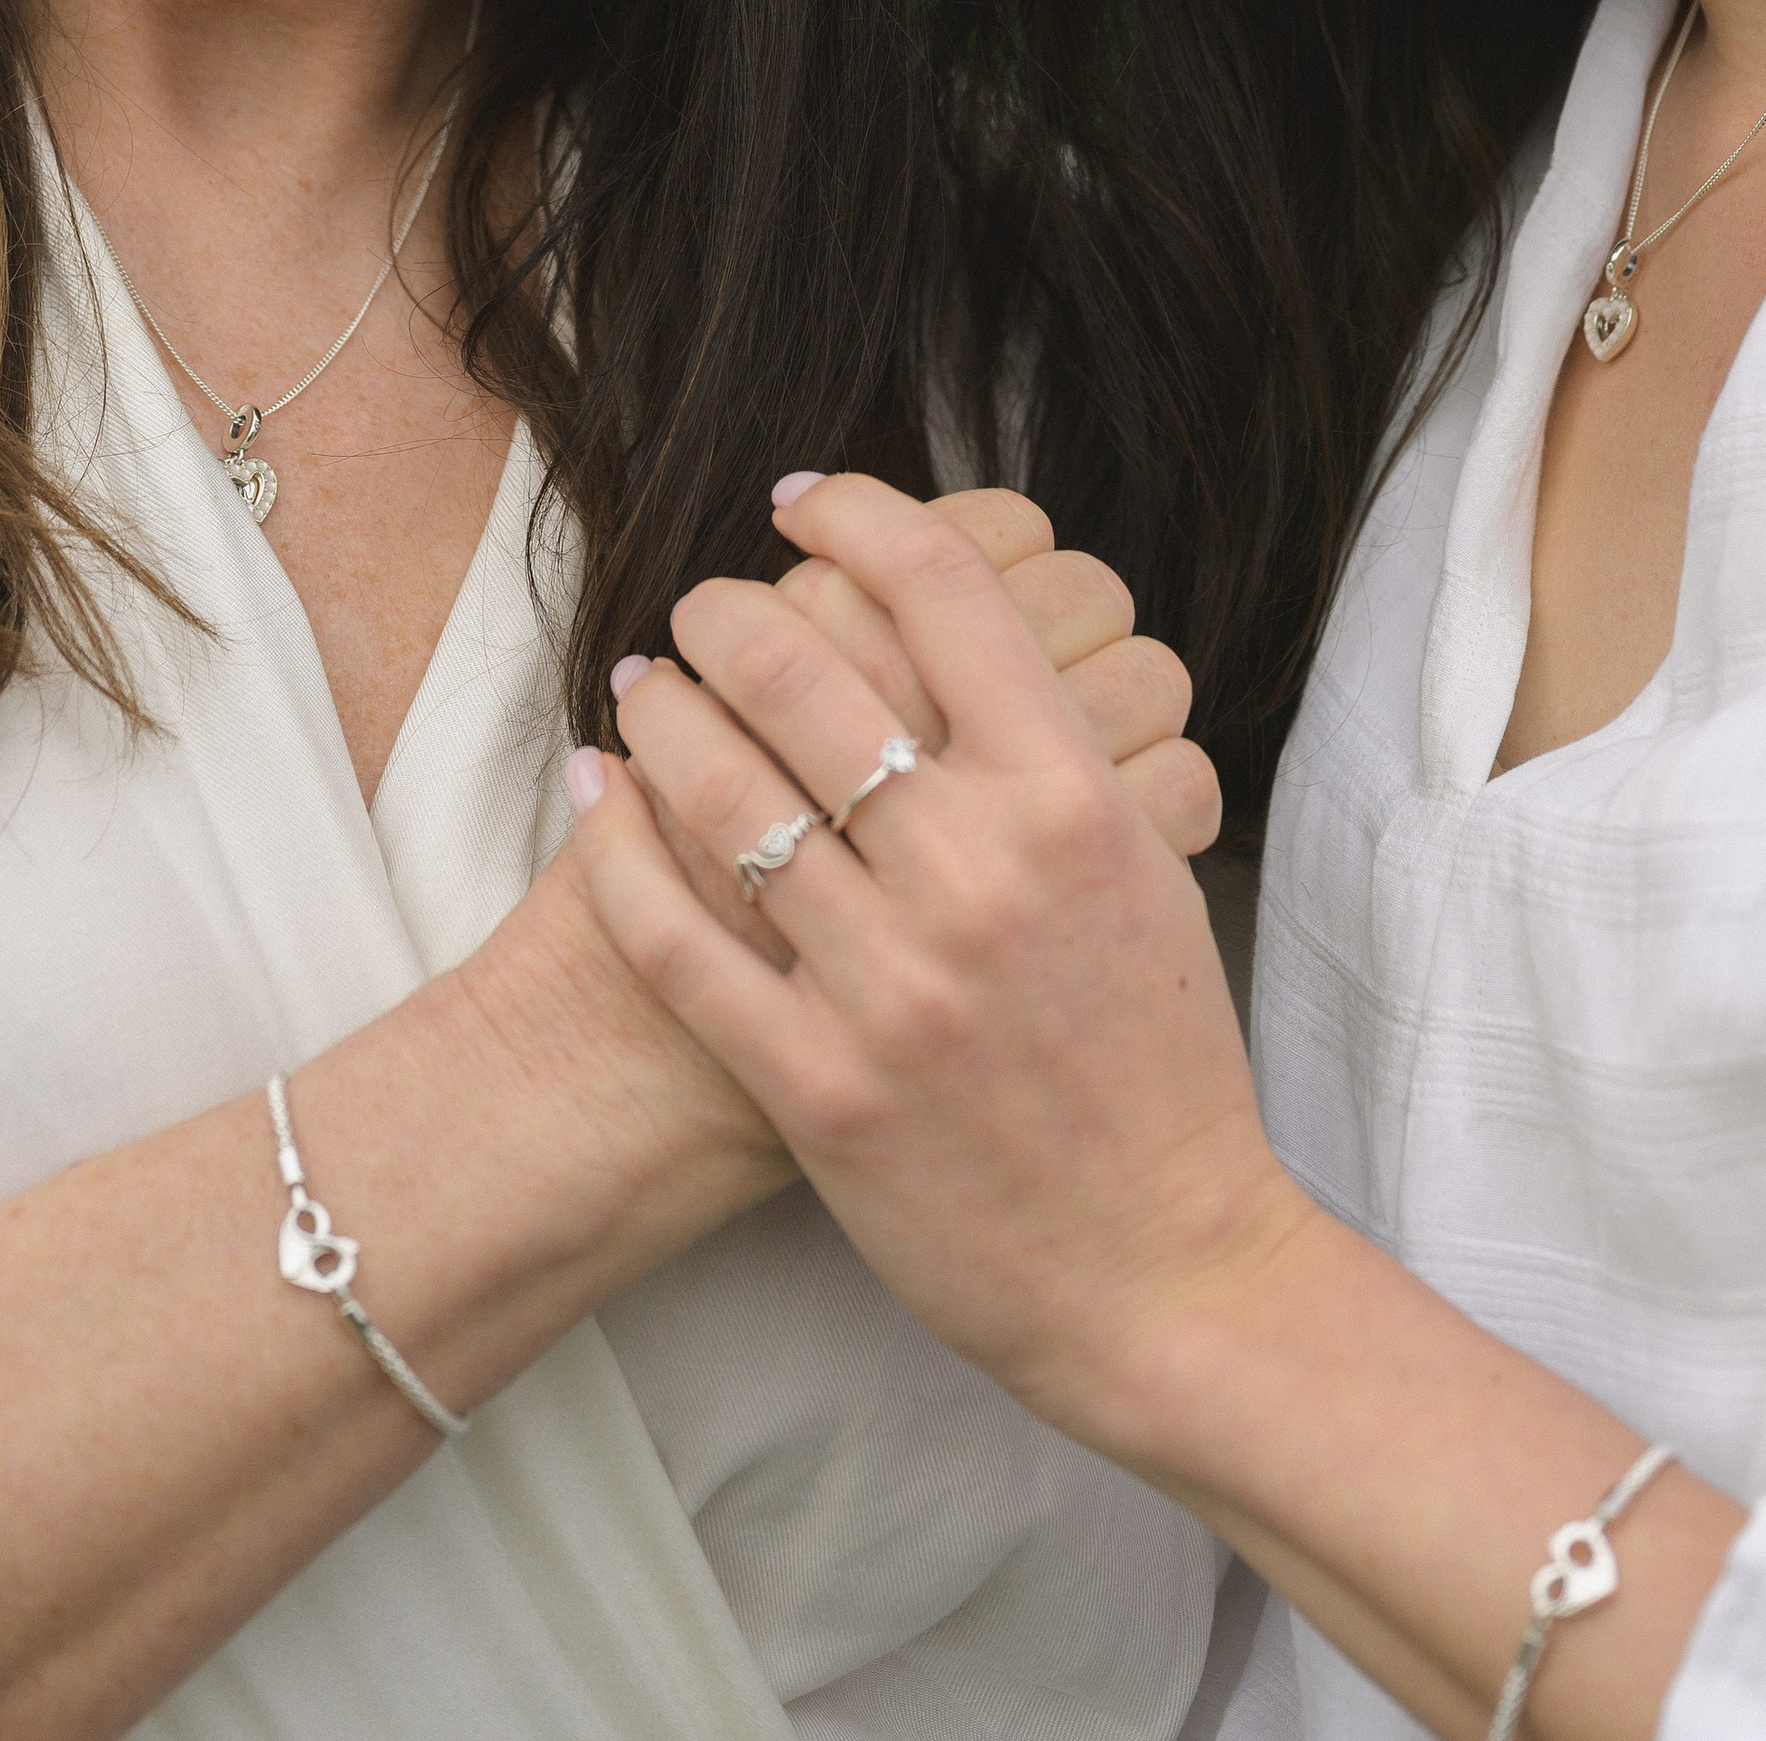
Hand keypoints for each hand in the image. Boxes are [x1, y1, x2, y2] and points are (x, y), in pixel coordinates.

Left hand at [570, 473, 1287, 1453]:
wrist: (1167, 1268)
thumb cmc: (1162, 1063)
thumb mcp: (1147, 870)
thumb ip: (1062, 749)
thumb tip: (972, 626)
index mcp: (1072, 802)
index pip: (946, 590)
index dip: (858, 516)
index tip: (806, 498)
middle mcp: (976, 875)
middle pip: (805, 669)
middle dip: (728, 607)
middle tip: (702, 601)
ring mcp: (889, 984)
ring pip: (722, 790)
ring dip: (662, 710)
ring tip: (644, 681)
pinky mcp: (816, 1087)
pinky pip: (679, 940)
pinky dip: (618, 848)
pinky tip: (598, 792)